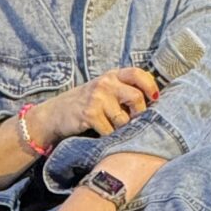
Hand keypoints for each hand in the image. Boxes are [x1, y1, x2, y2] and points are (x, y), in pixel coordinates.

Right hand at [30, 67, 157, 144]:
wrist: (55, 114)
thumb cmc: (86, 104)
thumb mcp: (104, 90)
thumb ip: (124, 90)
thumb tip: (155, 102)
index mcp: (112, 75)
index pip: (138, 74)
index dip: (150, 86)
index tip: (154, 99)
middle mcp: (105, 83)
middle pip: (136, 97)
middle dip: (139, 114)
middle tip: (133, 121)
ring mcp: (97, 98)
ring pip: (124, 119)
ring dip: (121, 128)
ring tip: (111, 126)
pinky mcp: (90, 114)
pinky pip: (110, 130)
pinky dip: (108, 136)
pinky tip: (100, 132)